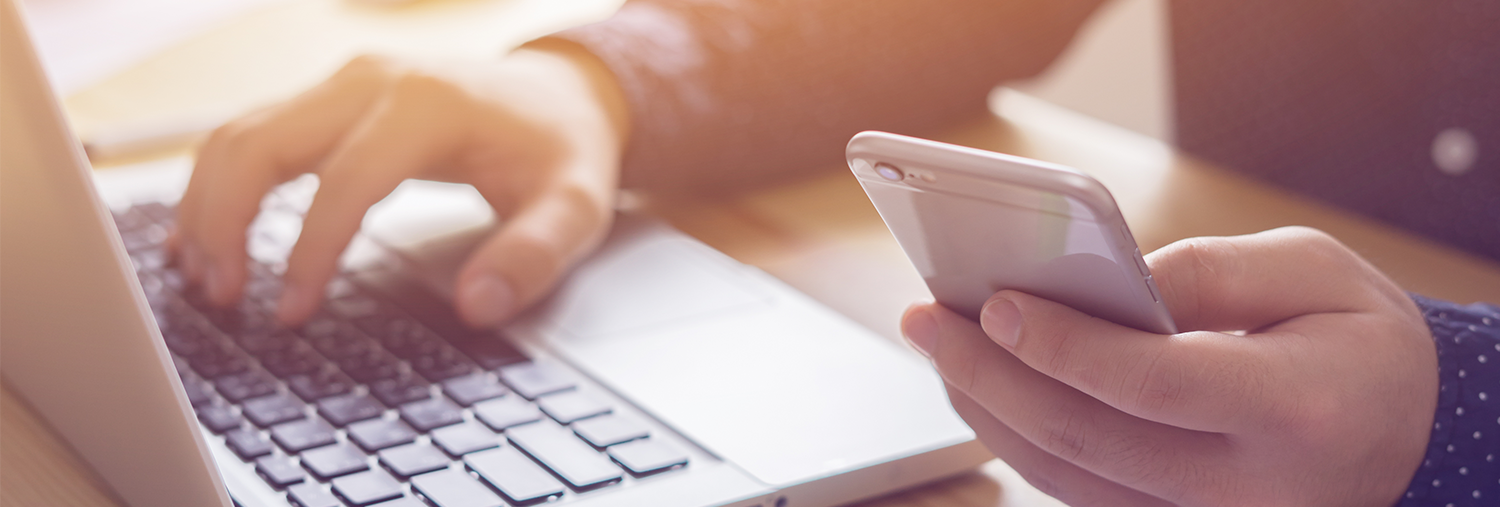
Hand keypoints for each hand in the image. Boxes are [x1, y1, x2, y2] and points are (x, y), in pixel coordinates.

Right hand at [172, 41, 629, 326]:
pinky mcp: (330, 98)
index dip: (309, 252)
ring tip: (204, 279)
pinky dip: (218, 183)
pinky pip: (253, 134)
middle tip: (220, 297)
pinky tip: (200, 235)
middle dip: (225, 222)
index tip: (290, 313)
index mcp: (427, 104)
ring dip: (208, 205)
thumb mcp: (575, 207)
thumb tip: (478, 306)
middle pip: (261, 143)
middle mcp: (372, 80)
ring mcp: (344, 83)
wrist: (562, 94)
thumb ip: (534, 255)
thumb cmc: (562, 150)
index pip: (344, 182)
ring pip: (241, 134)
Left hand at [901, 226, 1437, 506]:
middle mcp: (1249, 489)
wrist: (1400, 434)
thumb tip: (1108, 278)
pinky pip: (1077, 488)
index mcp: (1295, 410)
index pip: (1154, 385)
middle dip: (990, 374)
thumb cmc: (1358, 343)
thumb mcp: (1319, 275)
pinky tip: (982, 381)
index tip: (997, 302)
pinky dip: (1019, 435)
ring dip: (986, 408)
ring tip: (937, 342)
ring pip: (1067, 475)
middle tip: (926, 318)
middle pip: (1088, 437)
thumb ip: (1214, 270)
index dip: (1066, 345)